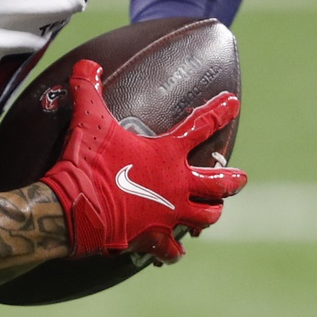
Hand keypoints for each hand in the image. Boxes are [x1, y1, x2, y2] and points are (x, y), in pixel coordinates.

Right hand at [40, 59, 246, 262]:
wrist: (75, 208)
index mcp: (167, 154)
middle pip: (216, 183)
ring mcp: (168, 214)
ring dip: (211, 213)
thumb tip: (85, 64)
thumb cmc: (87, 162)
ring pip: (204, 217)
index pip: (200, 126)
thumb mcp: (89, 120)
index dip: (218, 112)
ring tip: (215, 210)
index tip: (234, 103)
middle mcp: (176, 185)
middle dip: (231, 179)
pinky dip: (174, 250)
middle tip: (241, 177)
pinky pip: (171, 248)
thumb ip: (88, 89)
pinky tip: (177, 252)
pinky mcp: (153, 237)